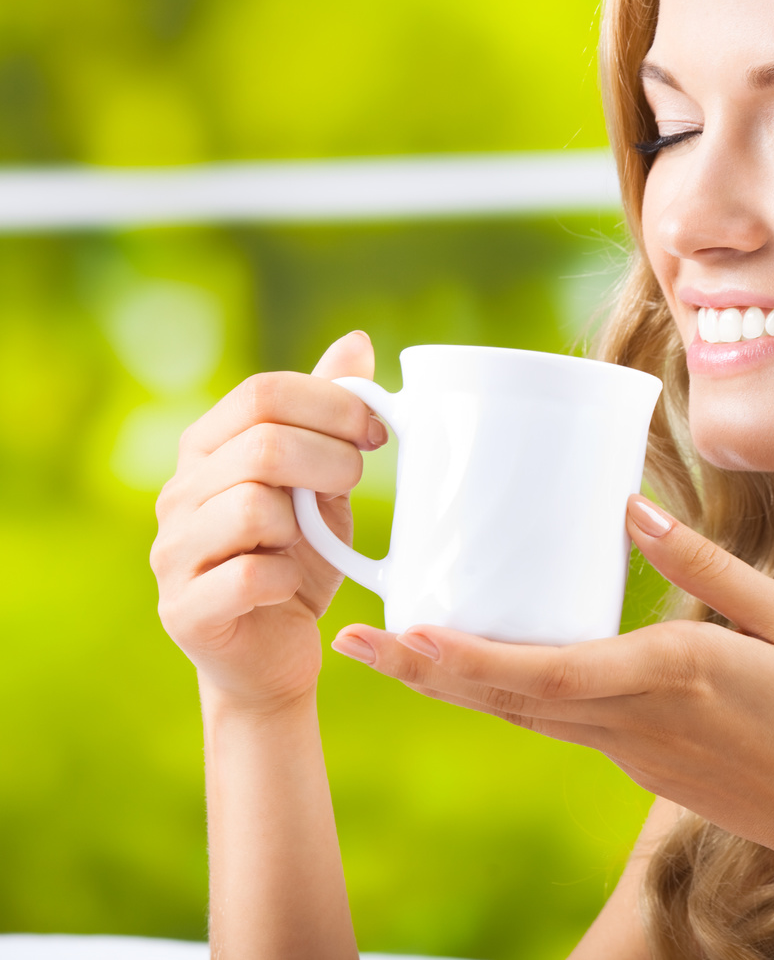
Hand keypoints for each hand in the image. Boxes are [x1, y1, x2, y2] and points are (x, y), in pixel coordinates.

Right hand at [152, 332, 387, 710]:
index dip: (333, 404)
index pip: (263, 392)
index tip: (379, 431)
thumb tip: (355, 340)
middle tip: (357, 483)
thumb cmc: (301, 560)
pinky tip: (289, 585)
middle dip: (332, 460)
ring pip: (252, 507)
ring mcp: (172, 553)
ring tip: (311, 540)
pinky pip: (248, 575)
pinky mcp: (185, 610)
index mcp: (207, 449)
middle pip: (261, 445)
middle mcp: (177, 494)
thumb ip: (329, 415)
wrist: (277, 657)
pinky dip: (286, 578)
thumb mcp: (324, 481)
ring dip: (305, 523)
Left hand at [331, 496, 773, 876]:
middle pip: (507, 700)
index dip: (465, 656)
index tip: (403, 632)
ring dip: (456, 685)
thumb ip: (708, 569)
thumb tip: (632, 508)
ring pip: (525, 717)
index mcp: (672, 676)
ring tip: (399, 648)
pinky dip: (512, 694)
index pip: (545, 671)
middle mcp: (635, 722)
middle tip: (354, 640)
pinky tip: (496, 666)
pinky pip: (561, 725)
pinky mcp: (646, 766)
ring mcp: (635, 753)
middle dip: (425, 672)